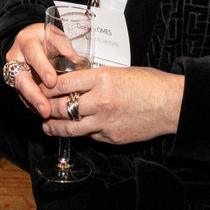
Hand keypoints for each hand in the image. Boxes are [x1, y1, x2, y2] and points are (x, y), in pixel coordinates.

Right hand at [6, 23, 57, 118]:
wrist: (32, 39)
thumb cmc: (45, 37)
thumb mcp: (57, 36)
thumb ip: (66, 49)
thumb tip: (78, 63)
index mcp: (26, 41)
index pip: (33, 54)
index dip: (42, 69)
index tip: (52, 82)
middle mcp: (15, 57)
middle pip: (22, 79)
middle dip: (34, 95)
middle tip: (46, 109)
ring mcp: (14, 72)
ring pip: (21, 91)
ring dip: (34, 104)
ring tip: (47, 114)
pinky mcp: (17, 84)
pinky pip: (23, 97)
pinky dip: (34, 106)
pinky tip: (45, 113)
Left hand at [41, 65, 184, 145]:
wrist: (171, 104)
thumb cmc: (149, 84)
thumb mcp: (119, 71)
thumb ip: (96, 78)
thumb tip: (76, 83)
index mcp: (101, 78)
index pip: (62, 83)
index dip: (47, 86)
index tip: (40, 87)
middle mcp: (99, 101)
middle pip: (61, 106)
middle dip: (47, 107)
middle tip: (39, 107)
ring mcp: (104, 122)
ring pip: (70, 127)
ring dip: (55, 126)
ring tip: (47, 125)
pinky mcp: (111, 137)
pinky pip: (89, 136)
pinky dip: (81, 132)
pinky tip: (75, 130)